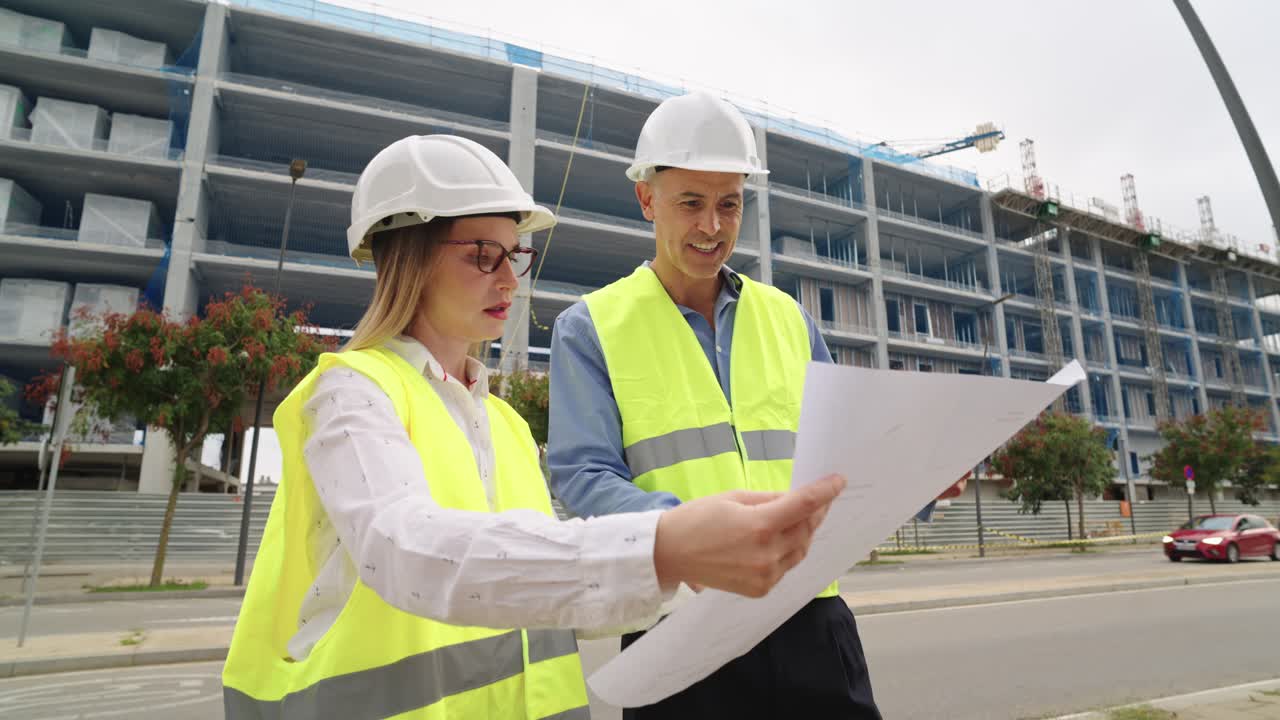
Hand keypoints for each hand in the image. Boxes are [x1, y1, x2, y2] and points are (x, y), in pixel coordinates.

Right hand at [652, 474, 844, 597]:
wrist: (670, 553)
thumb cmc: (698, 518)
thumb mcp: (734, 498)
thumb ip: (770, 499)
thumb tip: (796, 499)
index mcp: (759, 526)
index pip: (804, 506)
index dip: (825, 491)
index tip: (838, 481)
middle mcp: (767, 554)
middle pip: (807, 529)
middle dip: (815, 512)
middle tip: (818, 499)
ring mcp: (765, 576)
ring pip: (801, 550)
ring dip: (804, 533)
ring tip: (799, 519)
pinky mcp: (761, 589)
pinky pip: (786, 567)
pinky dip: (789, 552)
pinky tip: (780, 540)